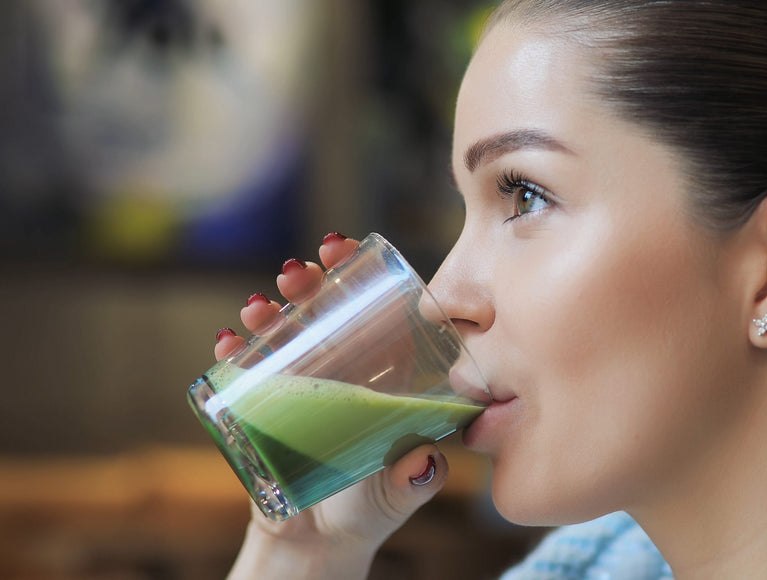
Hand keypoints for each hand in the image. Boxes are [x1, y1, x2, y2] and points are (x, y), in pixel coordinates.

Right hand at [216, 233, 449, 578]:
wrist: (320, 542)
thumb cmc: (372, 506)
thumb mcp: (400, 491)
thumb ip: (416, 479)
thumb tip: (422, 462)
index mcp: (377, 373)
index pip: (369, 310)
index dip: (355, 274)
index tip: (339, 247)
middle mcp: (337, 371)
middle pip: (321, 313)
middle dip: (305, 283)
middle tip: (296, 274)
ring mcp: (297, 386)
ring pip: (281, 335)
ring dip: (267, 313)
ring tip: (259, 308)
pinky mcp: (262, 411)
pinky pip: (244, 375)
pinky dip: (233, 355)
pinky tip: (227, 344)